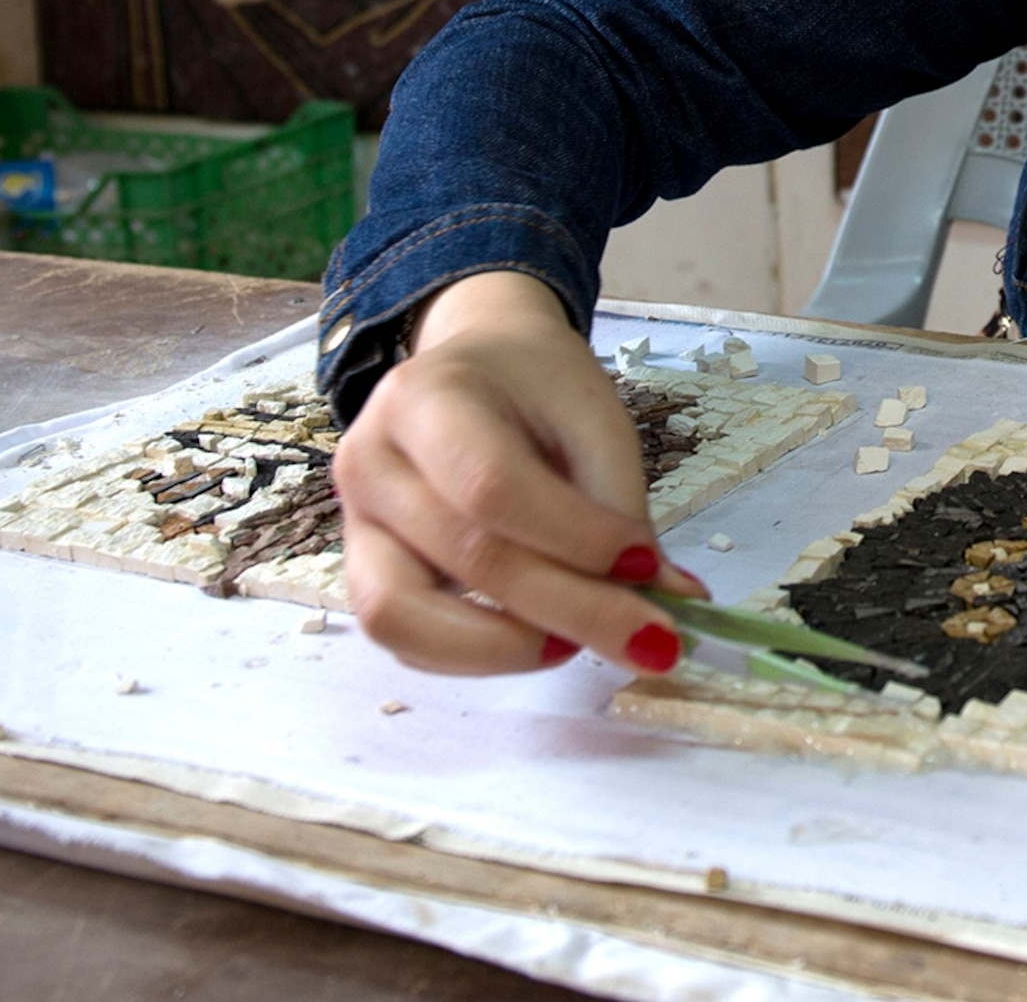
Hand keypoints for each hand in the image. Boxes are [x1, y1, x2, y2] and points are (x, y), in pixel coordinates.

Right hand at [331, 271, 705, 675]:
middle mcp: (370, 461)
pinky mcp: (360, 572)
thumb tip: (672, 601)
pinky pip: (405, 638)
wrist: (479, 370)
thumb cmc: (539, 390)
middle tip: (649, 641)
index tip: (649, 568)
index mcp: (423, 397)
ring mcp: (354, 522)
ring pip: (403, 616)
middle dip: (568, 609)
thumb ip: (623, 508)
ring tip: (581, 642)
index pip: (493, 485)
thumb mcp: (596, 420)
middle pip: (464, 556)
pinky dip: (478, 656)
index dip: (575, 538)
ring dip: (507, 648)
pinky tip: (544, 639)